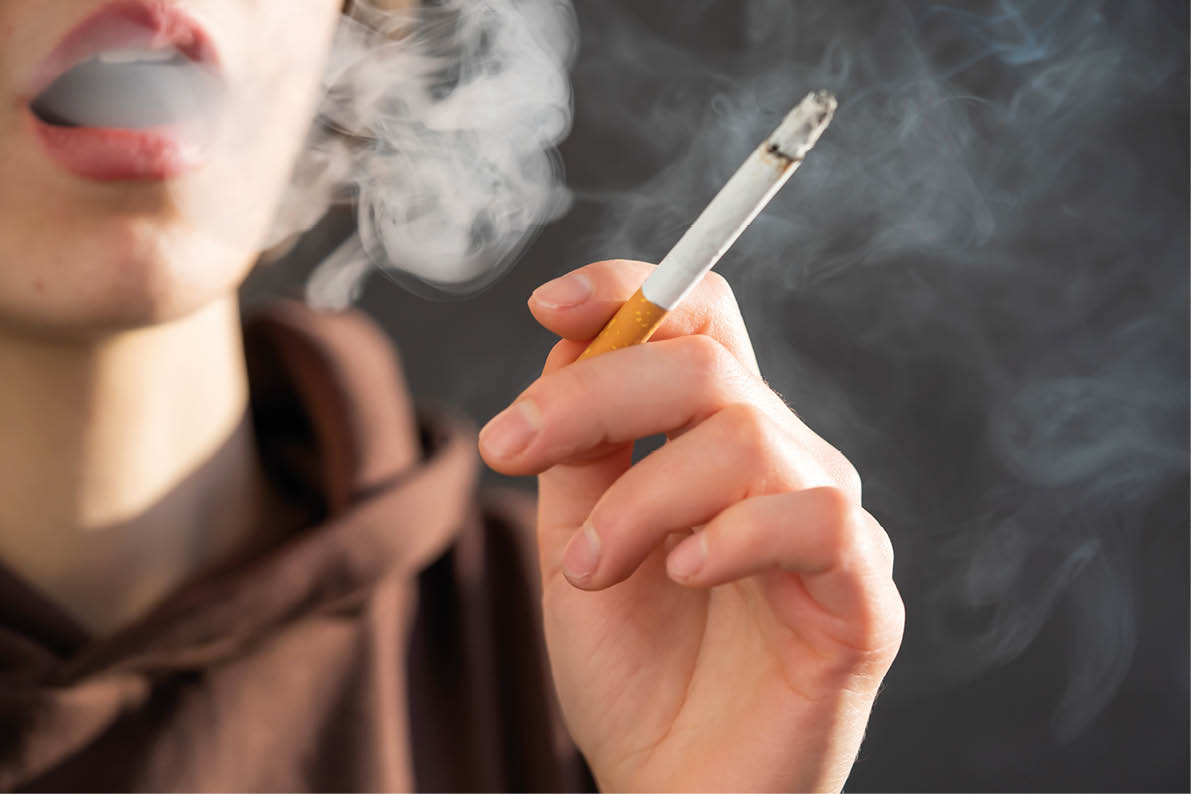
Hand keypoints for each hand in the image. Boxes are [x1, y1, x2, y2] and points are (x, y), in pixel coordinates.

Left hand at [479, 260, 904, 791]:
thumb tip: (570, 339)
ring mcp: (831, 527)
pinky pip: (816, 520)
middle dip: (596, 394)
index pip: (700, 320)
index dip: (630, 288)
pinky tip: (683, 576)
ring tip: (587, 570)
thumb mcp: (578, 534)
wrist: (669, 787)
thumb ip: (581, 444)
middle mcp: (785, 463)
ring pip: (746, 437)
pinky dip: (732, 536)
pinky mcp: (863, 599)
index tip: (546, 306)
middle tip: (510, 448)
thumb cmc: (631, 669)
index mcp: (719, 439)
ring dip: (643, 496)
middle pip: (709, 363)